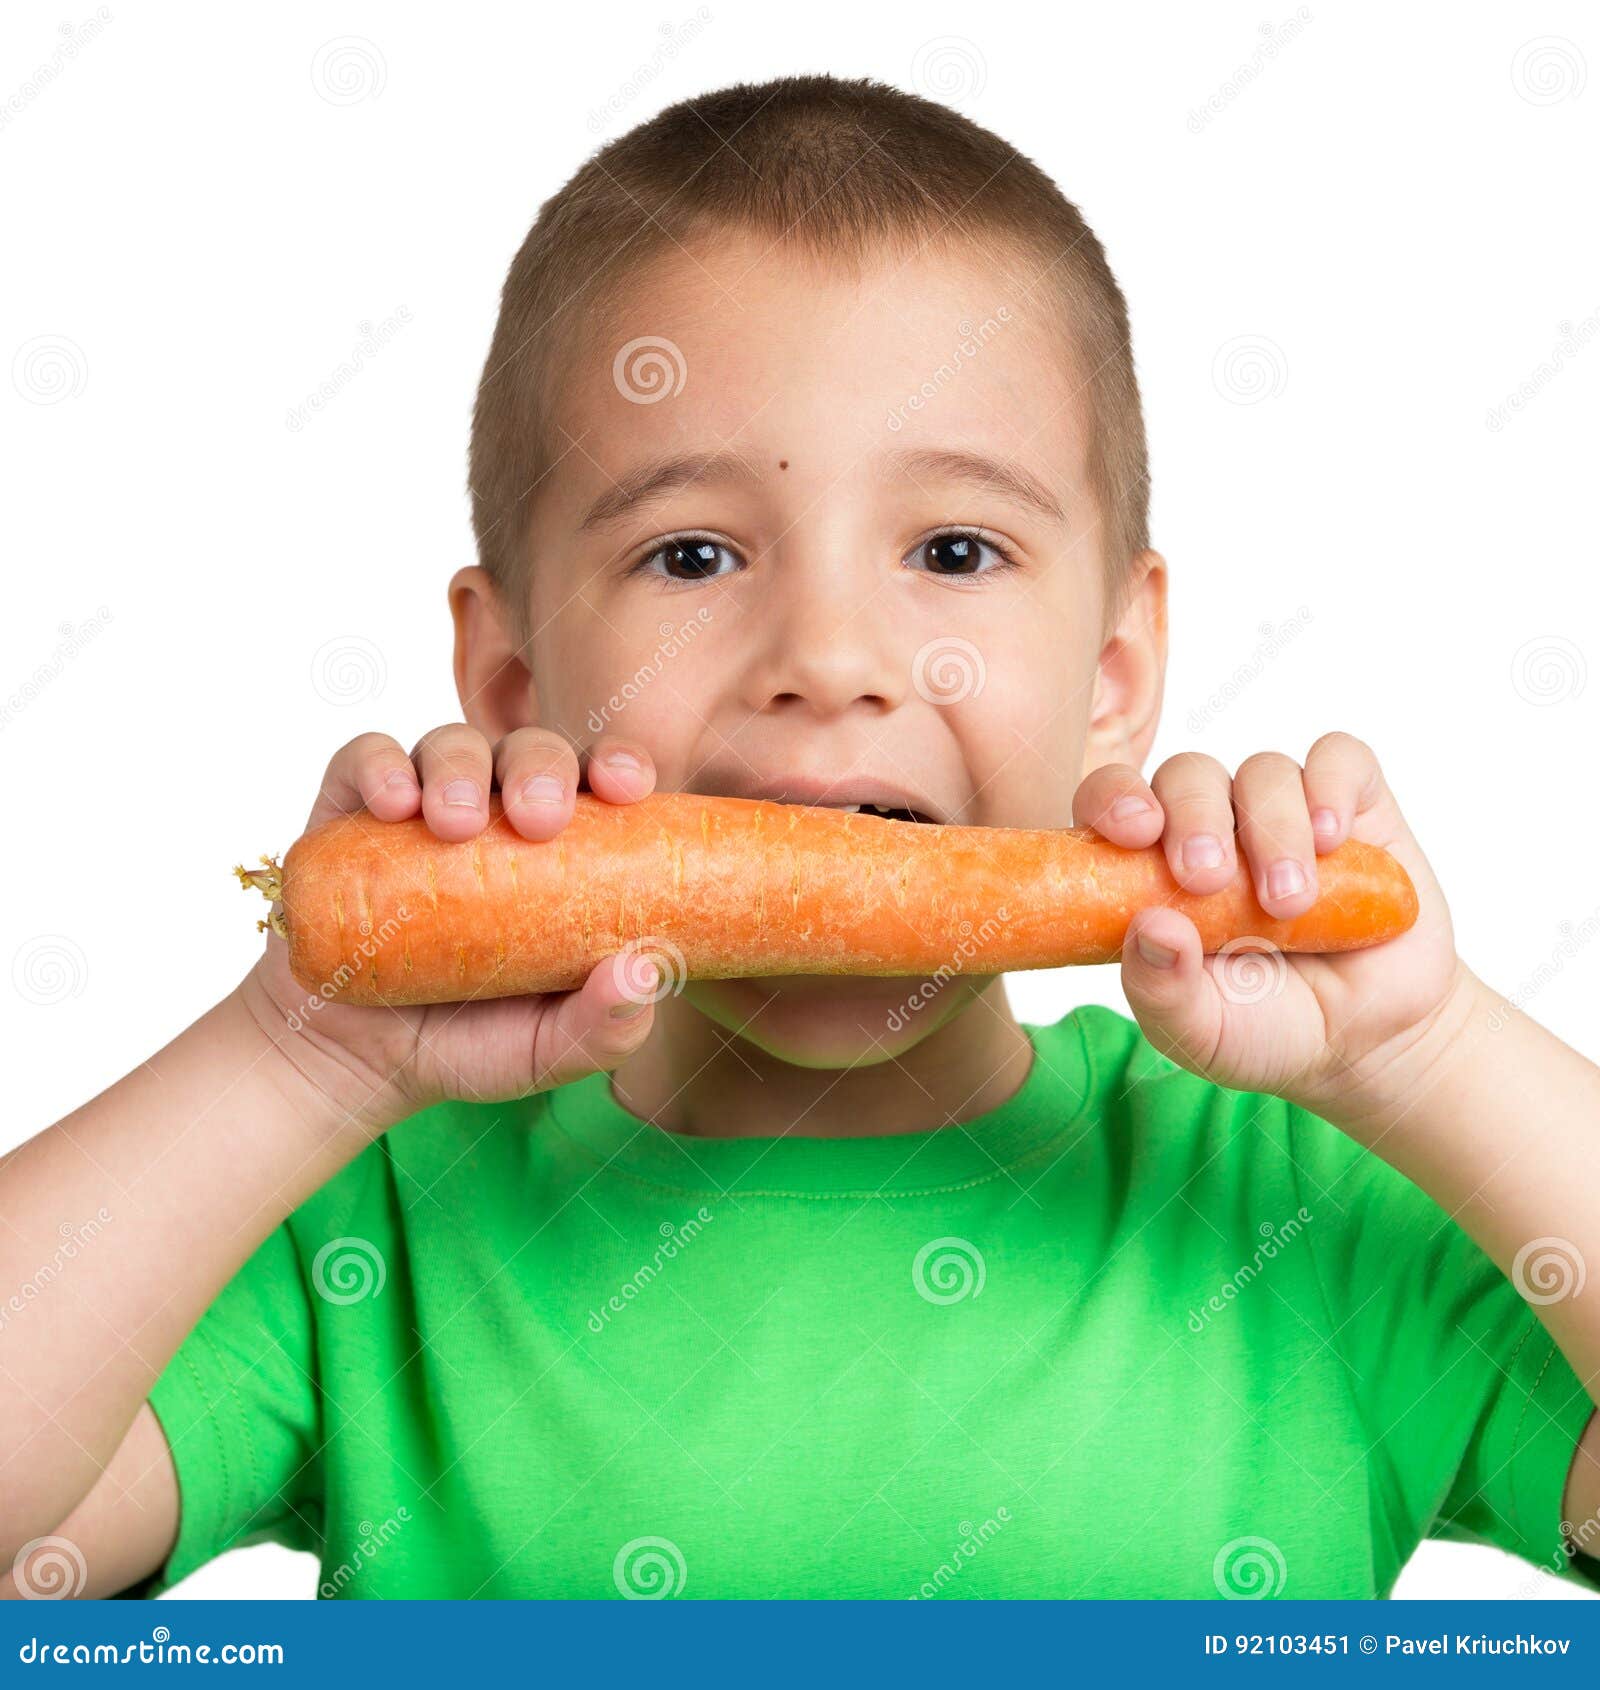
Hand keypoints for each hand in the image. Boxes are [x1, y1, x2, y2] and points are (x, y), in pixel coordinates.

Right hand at [238, 724, 660, 1133]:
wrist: (356, 1065)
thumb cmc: (473, 1044)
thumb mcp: (553, 1050)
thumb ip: (608, 1025)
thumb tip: (646, 969)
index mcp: (566, 850)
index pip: (604, 783)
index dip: (621, 764)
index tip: (628, 789)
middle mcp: (499, 814)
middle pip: (531, 752)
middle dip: (542, 768)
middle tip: (538, 818)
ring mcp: (425, 807)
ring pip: (452, 745)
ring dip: (459, 769)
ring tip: (452, 824)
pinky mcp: (351, 811)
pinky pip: (363, 759)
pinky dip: (380, 767)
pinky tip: (391, 803)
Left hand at [1073, 733, 1467, 1122]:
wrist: (1368, 1041)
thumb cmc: (1264, 1028)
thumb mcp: (1201, 1031)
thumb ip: (1163, 990)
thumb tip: (1149, 929)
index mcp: (1151, 866)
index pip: (1112, 803)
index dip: (1113, 800)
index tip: (1134, 833)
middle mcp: (1211, 825)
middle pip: (1187, 776)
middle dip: (1194, 818)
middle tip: (1209, 880)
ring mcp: (1280, 812)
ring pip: (1262, 773)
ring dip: (1272, 830)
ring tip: (1289, 903)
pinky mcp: (1355, 806)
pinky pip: (1339, 758)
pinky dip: (1332, 786)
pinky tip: (1332, 837)